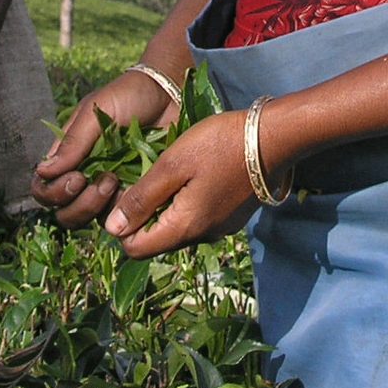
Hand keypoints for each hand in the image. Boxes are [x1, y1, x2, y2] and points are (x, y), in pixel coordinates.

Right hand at [30, 69, 178, 225]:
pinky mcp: (135, 193)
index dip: (53, 192)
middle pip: (66, 212)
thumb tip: (43, 173)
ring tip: (115, 181)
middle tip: (103, 180)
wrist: (170, 94)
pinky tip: (135, 187)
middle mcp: (85, 176)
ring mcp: (110, 188)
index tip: (76, 177)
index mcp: (69, 157)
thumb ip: (71, 143)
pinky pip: (123, 215)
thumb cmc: (128, 96)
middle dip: (79, 204)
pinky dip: (124, 209)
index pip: (45, 189)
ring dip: (99, 207)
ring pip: (92, 219)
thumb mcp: (94, 112)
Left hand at [103, 112, 259, 258]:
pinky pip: (198, 220)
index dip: (121, 227)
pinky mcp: (232, 216)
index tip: (123, 194)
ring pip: (178, 229)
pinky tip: (191, 177)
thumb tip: (112, 228)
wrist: (276, 138)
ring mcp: (221, 228)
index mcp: (184, 228)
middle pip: (157, 241)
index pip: (136, 249)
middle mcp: (202, 236)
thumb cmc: (220, 145)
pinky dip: (185, 205)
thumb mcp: (173, 164)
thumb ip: (142, 197)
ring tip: (166, 175)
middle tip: (142, 180)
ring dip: (165, 209)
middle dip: (142, 217)